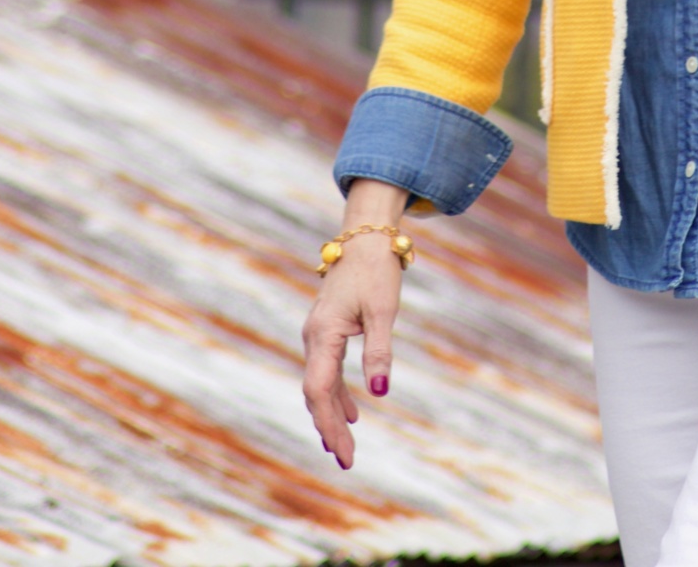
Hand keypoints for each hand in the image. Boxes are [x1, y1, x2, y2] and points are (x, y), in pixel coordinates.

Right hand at [302, 181, 407, 468]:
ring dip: (332, 414)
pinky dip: (337, 393)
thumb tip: (380, 391)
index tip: (345, 452)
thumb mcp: (383, 310)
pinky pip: (327, 370)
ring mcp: (319, 333)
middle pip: (316, 392)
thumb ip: (379, 350)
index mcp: (323, 334)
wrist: (366, 237)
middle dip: (329, 427)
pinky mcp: (328, 329)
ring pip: (320, 383)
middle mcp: (314, 336)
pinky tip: (352, 411)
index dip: (330, 424)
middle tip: (346, 460)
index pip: (320, 390)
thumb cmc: (376, 270)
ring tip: (345, 445)